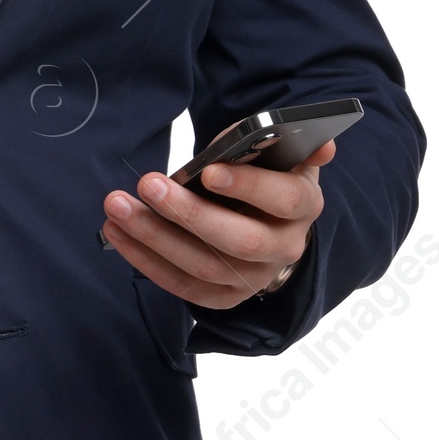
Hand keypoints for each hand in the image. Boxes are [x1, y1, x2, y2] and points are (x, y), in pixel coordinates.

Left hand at [98, 139, 334, 307]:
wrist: (266, 219)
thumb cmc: (264, 173)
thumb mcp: (279, 152)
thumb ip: (286, 143)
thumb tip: (322, 145)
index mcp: (302, 205)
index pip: (284, 199)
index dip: (248, 186)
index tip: (208, 171)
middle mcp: (284, 247)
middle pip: (239, 240)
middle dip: (189, 213)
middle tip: (148, 184)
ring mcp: (254, 277)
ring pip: (204, 266)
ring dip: (154, 237)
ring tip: (116, 206)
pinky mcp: (224, 296)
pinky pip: (183, 286)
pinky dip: (146, 261)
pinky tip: (117, 233)